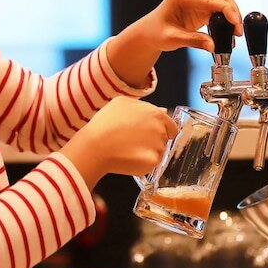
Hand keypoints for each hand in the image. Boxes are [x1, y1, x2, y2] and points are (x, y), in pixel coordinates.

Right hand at [61, 96, 176, 187]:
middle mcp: (161, 131)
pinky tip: (128, 158)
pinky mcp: (152, 162)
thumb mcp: (122, 103)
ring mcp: (158, 147)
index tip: (149, 134)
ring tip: (128, 149)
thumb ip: (144, 106)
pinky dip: (141, 164)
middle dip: (153, 141)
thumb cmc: (106, 122)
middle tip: (134, 141)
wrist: (96, 146)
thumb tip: (162, 111)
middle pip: (164, 140)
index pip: (171, 127)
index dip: (162, 131)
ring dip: (147, 152)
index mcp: (156, 115)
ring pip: (158, 153)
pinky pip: (150, 164)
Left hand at [107, 0, 241, 86]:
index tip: (237, 25)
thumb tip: (213, 46)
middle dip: (233, 13)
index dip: (228, 11)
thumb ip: (193, 41)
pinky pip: (220, 6)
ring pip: (224, 0)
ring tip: (235, 35)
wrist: (151, 31)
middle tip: (238, 33)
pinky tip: (229, 32)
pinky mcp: (202, 1)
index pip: (211, 0)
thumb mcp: (172, 39)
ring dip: (232, 15)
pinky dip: (227, 18)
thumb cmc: (157, 33)